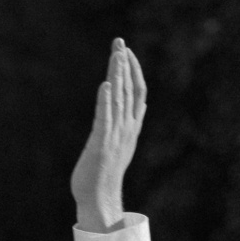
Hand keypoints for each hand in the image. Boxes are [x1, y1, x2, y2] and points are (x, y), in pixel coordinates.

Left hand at [69, 39, 146, 232]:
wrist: (99, 199)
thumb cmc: (104, 172)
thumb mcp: (121, 143)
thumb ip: (129, 123)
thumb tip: (140, 106)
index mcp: (131, 126)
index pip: (137, 91)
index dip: (134, 69)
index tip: (125, 50)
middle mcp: (126, 128)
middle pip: (130, 89)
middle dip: (125, 64)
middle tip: (119, 41)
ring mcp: (115, 135)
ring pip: (120, 99)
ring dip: (118, 75)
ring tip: (116, 54)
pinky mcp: (101, 144)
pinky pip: (105, 118)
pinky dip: (106, 100)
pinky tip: (106, 84)